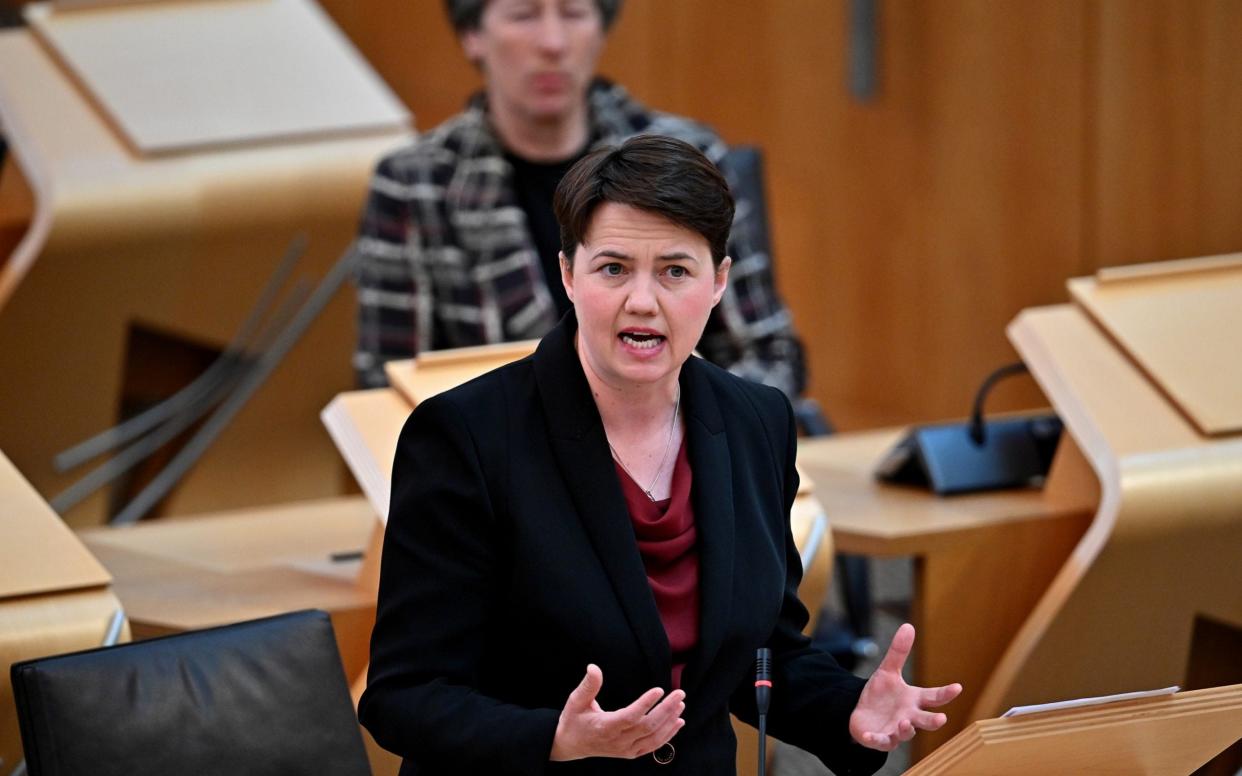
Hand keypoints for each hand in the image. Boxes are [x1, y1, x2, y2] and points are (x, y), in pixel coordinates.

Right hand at [550, 664, 685, 760]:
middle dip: (666, 710)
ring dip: (670, 721)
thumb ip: (587, 686)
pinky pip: (653, 745)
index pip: (630, 717)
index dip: (645, 704)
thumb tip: (593, 667)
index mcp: (605, 727)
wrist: (571, 745)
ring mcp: (626, 749)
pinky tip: (678, 722)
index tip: (659, 690)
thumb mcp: (575, 701)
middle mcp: (618, 741)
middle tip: (680, 693)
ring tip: (680, 704)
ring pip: (654, 737)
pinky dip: (668, 735)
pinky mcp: (631, 753)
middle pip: (647, 726)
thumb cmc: (574, 720)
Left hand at [849, 623, 961, 751]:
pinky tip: (867, 735)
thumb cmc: (882, 695)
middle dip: (933, 720)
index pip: (933, 697)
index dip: (945, 693)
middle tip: (941, 718)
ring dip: (907, 729)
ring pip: (905, 733)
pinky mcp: (880, 739)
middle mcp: (909, 716)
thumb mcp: (887, 671)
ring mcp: (896, 730)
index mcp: (914, 700)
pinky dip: (874, 739)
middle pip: (925, 720)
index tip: (957, 687)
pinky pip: (879, 741)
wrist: (863, 714)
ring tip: (905, 722)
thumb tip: (908, 626)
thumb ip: (898, 652)